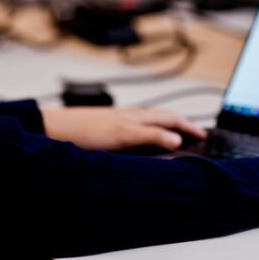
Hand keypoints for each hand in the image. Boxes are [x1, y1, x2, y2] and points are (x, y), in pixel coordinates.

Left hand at [40, 106, 205, 150]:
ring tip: (176, 138)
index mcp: (139, 116)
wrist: (54, 129)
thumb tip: (178, 139)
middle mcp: (132, 116)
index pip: (172, 120)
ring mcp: (121, 121)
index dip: (189, 127)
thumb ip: (151, 137)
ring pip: (151, 123)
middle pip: (164, 119)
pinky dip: (150, 135)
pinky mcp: (110, 129)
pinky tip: (144, 143)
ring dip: (166, 129)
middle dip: (181, 125)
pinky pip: (138, 130)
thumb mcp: (124, 136)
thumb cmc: (86, 131)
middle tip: (196, 135)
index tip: (204, 136)